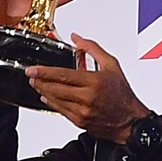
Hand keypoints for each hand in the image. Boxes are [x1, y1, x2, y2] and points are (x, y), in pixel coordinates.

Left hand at [26, 34, 150, 142]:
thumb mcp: (112, 65)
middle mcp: (87, 98)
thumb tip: (76, 38)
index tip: (32, 69)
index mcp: (94, 82)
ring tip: (36, 84)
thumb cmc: (123, 94)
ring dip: (43, 91)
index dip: (45, 72)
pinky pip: (60, 111)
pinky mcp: (80, 122)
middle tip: (30, 75)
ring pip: (56, 100)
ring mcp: (82, 112)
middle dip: (40, 81)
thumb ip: (92, 49)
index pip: (63, 75)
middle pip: (56, 88)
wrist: (130, 121)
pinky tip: (47, 97)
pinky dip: (52, 103)